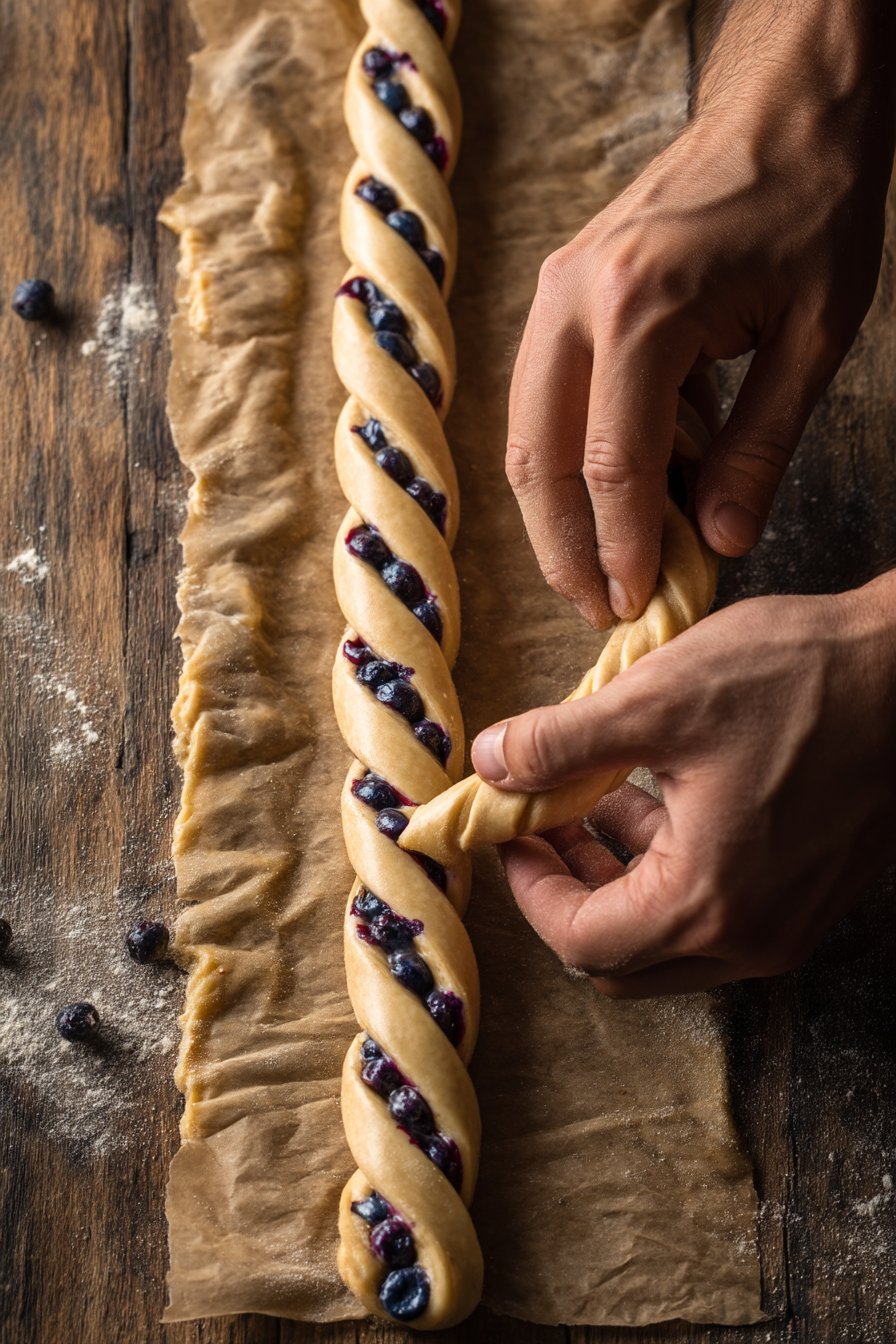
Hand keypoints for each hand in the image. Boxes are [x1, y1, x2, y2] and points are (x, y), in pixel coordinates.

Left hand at [470, 573, 895, 996]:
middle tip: (542, 827)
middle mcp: (753, 936)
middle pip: (622, 959)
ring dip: (617, 881)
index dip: (529, 889)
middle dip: (568, 894)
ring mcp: (788, 923)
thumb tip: (490, 767)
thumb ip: (558, 745)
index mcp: (708, 903)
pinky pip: (717, 914)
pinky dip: (670, 872)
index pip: (582, 941)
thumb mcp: (657, 700)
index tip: (510, 833)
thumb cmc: (800, 678)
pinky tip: (657, 796)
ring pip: (670, 941)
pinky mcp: (811, 896)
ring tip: (591, 798)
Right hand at [506, 0, 895, 627]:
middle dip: (566, 548)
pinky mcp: (554, 293)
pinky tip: (597, 497)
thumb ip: (763, 446)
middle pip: (540, 459)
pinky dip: (556, 460)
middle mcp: (576, 301)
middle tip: (600, 607)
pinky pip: (535, 399)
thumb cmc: (810, 205)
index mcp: (642, 308)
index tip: (639, 602)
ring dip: (549, 513)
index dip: (624, 546)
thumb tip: (723, 541)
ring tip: (589, 568)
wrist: (781, 105)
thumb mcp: (816, 334)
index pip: (613, 466)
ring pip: (522, 434)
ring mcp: (553, 292)